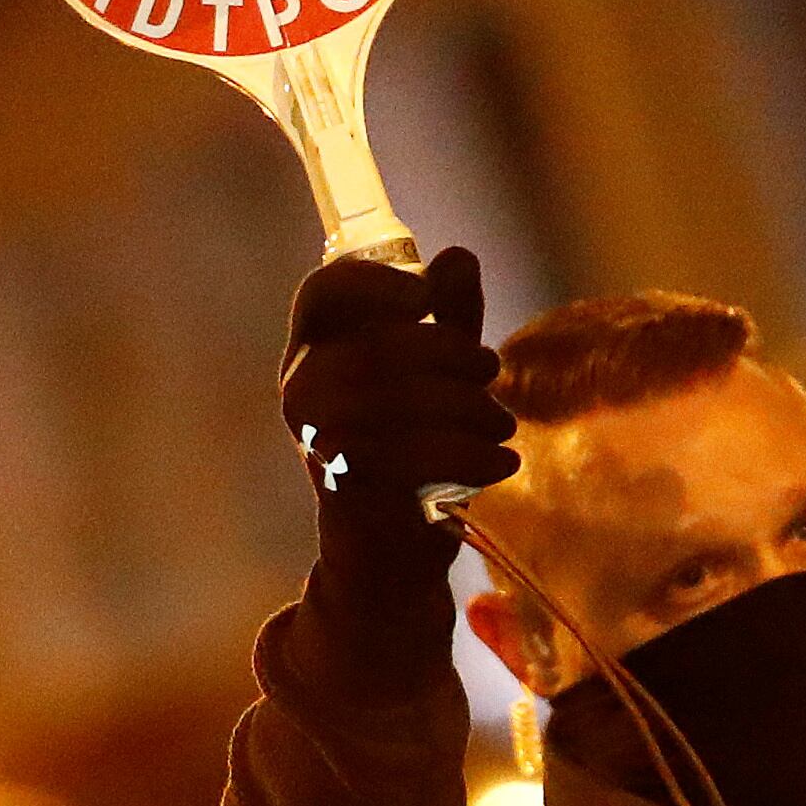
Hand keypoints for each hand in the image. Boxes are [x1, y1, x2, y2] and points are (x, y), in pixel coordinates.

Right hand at [276, 247, 518, 541]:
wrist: (392, 548)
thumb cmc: (414, 448)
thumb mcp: (438, 374)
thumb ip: (448, 316)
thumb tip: (457, 257)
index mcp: (317, 348)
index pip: (324, 293)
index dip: (374, 284)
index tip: (426, 299)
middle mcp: (303, 388)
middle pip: (378, 346)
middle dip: (450, 354)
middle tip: (490, 372)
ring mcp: (316, 438)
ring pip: (398, 400)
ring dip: (468, 408)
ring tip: (501, 426)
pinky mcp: (343, 485)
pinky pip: (410, 455)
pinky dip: (469, 456)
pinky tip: (501, 463)